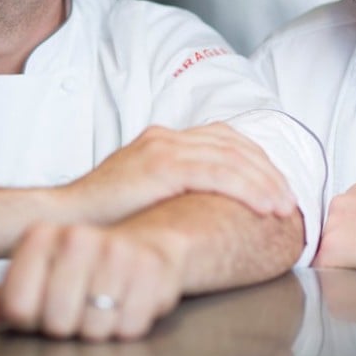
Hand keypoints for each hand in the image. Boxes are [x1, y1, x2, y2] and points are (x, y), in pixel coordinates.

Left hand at [0, 221, 184, 340]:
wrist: (148, 245)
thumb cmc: (87, 267)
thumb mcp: (37, 280)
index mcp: (44, 237)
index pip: (16, 307)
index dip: (30, 319)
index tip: (44, 303)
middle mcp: (78, 237)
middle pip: (54, 322)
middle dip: (66, 326)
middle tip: (79, 306)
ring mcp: (117, 252)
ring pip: (92, 329)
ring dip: (99, 329)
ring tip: (104, 304)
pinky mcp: (151, 269)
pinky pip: (127, 328)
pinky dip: (127, 326)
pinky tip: (128, 302)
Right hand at [61, 123, 296, 224]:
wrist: (65, 218)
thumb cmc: (103, 213)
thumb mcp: (142, 189)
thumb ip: (173, 185)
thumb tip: (206, 200)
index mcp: (165, 138)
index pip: (224, 139)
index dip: (255, 160)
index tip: (276, 183)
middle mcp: (167, 136)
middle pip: (233, 145)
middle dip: (267, 171)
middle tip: (290, 197)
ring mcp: (164, 148)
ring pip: (231, 159)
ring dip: (264, 182)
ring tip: (284, 206)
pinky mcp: (160, 167)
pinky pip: (216, 174)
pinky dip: (246, 188)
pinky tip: (263, 205)